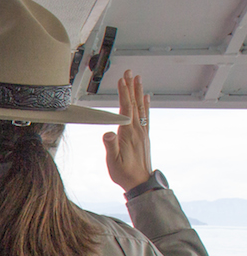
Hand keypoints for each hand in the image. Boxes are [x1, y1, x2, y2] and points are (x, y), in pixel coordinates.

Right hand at [104, 70, 152, 192]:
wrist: (141, 183)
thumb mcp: (113, 162)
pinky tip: (146, 98)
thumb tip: (108, 132)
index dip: (124, 93)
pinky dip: (146, 105)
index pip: (126, 108)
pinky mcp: (144, 136)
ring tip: (138, 79)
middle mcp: (137, 130)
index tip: (122, 79)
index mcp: (128, 134)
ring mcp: (142, 132)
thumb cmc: (124, 174)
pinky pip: (146, 116)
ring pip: (141, 107)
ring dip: (139, 92)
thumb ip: (110, 146)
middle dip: (131, 86)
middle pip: (134, 103)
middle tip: (130, 72)